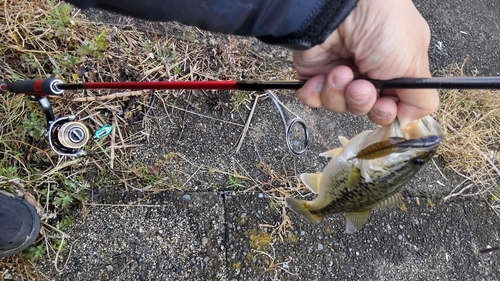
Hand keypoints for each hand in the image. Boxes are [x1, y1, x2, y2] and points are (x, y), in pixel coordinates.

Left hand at [293, 0, 438, 128]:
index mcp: (395, 66)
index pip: (392, 104)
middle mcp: (367, 70)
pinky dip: (316, 93)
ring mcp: (340, 71)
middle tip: (360, 87)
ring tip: (340, 72)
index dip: (387, 111)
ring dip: (340, 94)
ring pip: (339, 106)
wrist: (339, 8)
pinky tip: (321, 77)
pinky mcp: (314, 72)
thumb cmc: (382, 25)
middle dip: (362, 102)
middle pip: (365, 108)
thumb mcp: (414, 64)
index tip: (385, 104)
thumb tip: (410, 120)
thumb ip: (421, 99)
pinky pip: (314, 99)